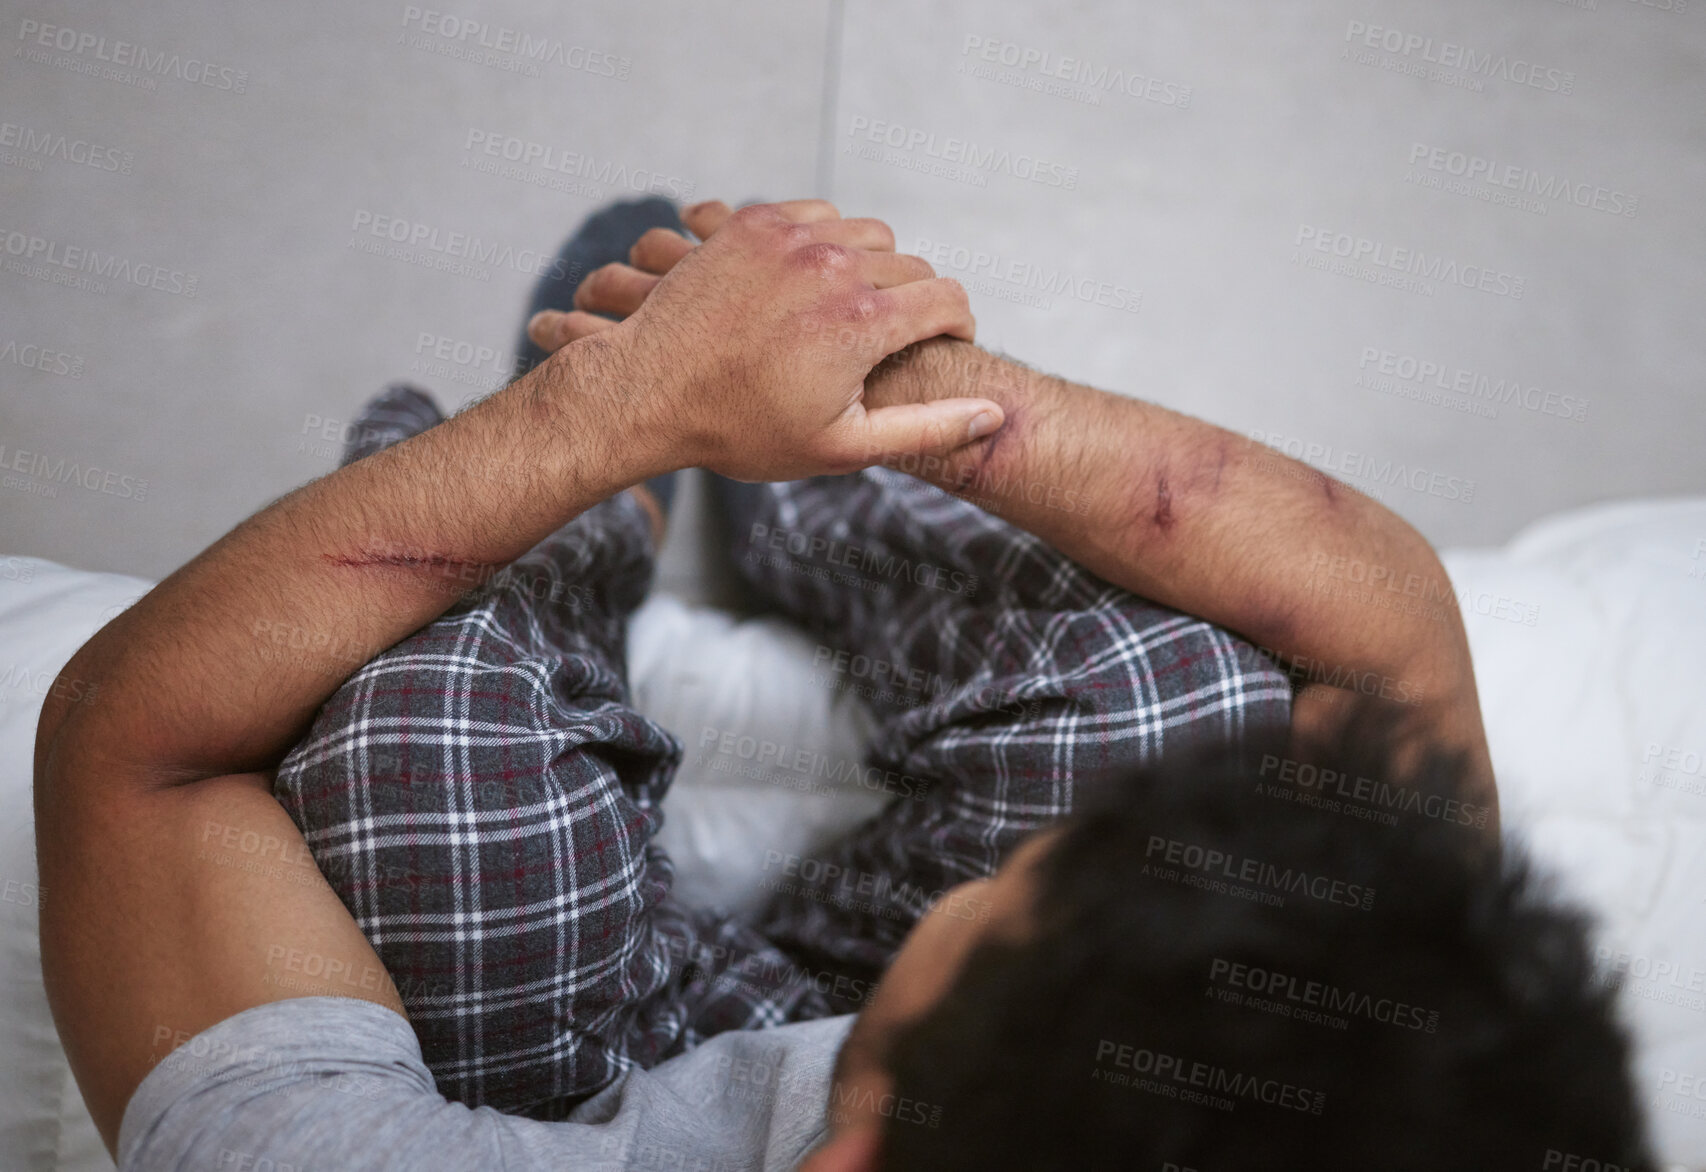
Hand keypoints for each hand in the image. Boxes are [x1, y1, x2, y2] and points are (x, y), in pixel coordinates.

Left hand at [531, 200, 1003, 480]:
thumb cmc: (743, 430)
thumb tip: (992, 413)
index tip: (946, 343)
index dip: (957, 326)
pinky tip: (814, 281)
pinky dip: (827, 243)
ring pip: (867, 234)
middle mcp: (835, 267)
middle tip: (892, 339)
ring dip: (873, 267)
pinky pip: (818, 216)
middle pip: (911, 265)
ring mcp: (791, 238)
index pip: (948, 299)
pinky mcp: (753, 223)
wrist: (647, 392)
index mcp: (865, 322)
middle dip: (915, 301)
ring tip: (853, 310)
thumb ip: (926, 429)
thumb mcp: (842, 447)